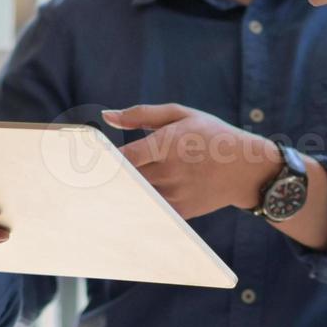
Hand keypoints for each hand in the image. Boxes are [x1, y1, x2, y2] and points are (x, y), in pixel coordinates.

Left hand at [103, 104, 280, 219]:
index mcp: (168, 144)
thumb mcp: (182, 114)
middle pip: (126, 180)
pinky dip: (136, 207)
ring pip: (135, 198)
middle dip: (107, 178)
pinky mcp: (181, 212)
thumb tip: (107, 116)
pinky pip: (150, 212)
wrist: (248, 169)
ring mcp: (176, 194)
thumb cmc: (213, 136)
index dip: (103, 161)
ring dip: (119, 194)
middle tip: (79, 180)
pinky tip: (122, 204)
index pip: (126, 157)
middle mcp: (170, 171)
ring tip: (95, 192)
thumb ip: (142, 114)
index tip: (86, 160)